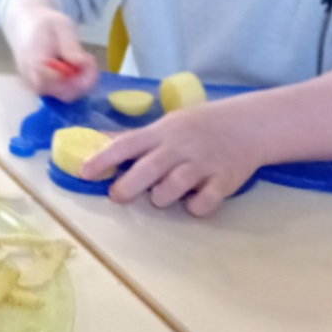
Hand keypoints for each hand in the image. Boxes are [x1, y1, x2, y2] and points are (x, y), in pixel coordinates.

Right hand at [6, 3, 98, 101]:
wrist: (25, 26)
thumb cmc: (44, 24)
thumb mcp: (62, 26)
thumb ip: (70, 45)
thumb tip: (81, 63)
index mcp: (35, 63)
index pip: (59, 83)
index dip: (79, 77)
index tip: (89, 60)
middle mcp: (32, 80)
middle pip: (64, 94)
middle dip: (83, 80)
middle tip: (90, 60)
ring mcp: (36, 86)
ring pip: (65, 95)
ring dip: (81, 82)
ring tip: (83, 60)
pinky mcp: (41, 88)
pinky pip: (61, 92)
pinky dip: (74, 83)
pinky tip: (75, 67)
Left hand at [80, 101, 263, 217]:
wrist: (247, 125)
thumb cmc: (198, 126)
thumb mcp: (164, 125)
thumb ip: (134, 138)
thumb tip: (95, 139)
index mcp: (161, 133)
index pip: (127, 144)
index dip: (103, 158)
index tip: (84, 172)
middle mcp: (179, 148)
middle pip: (148, 169)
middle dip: (128, 186)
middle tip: (117, 195)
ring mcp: (202, 164)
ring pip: (173, 187)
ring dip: (162, 197)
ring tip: (161, 196)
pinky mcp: (224, 181)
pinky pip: (205, 202)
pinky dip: (196, 207)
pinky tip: (194, 202)